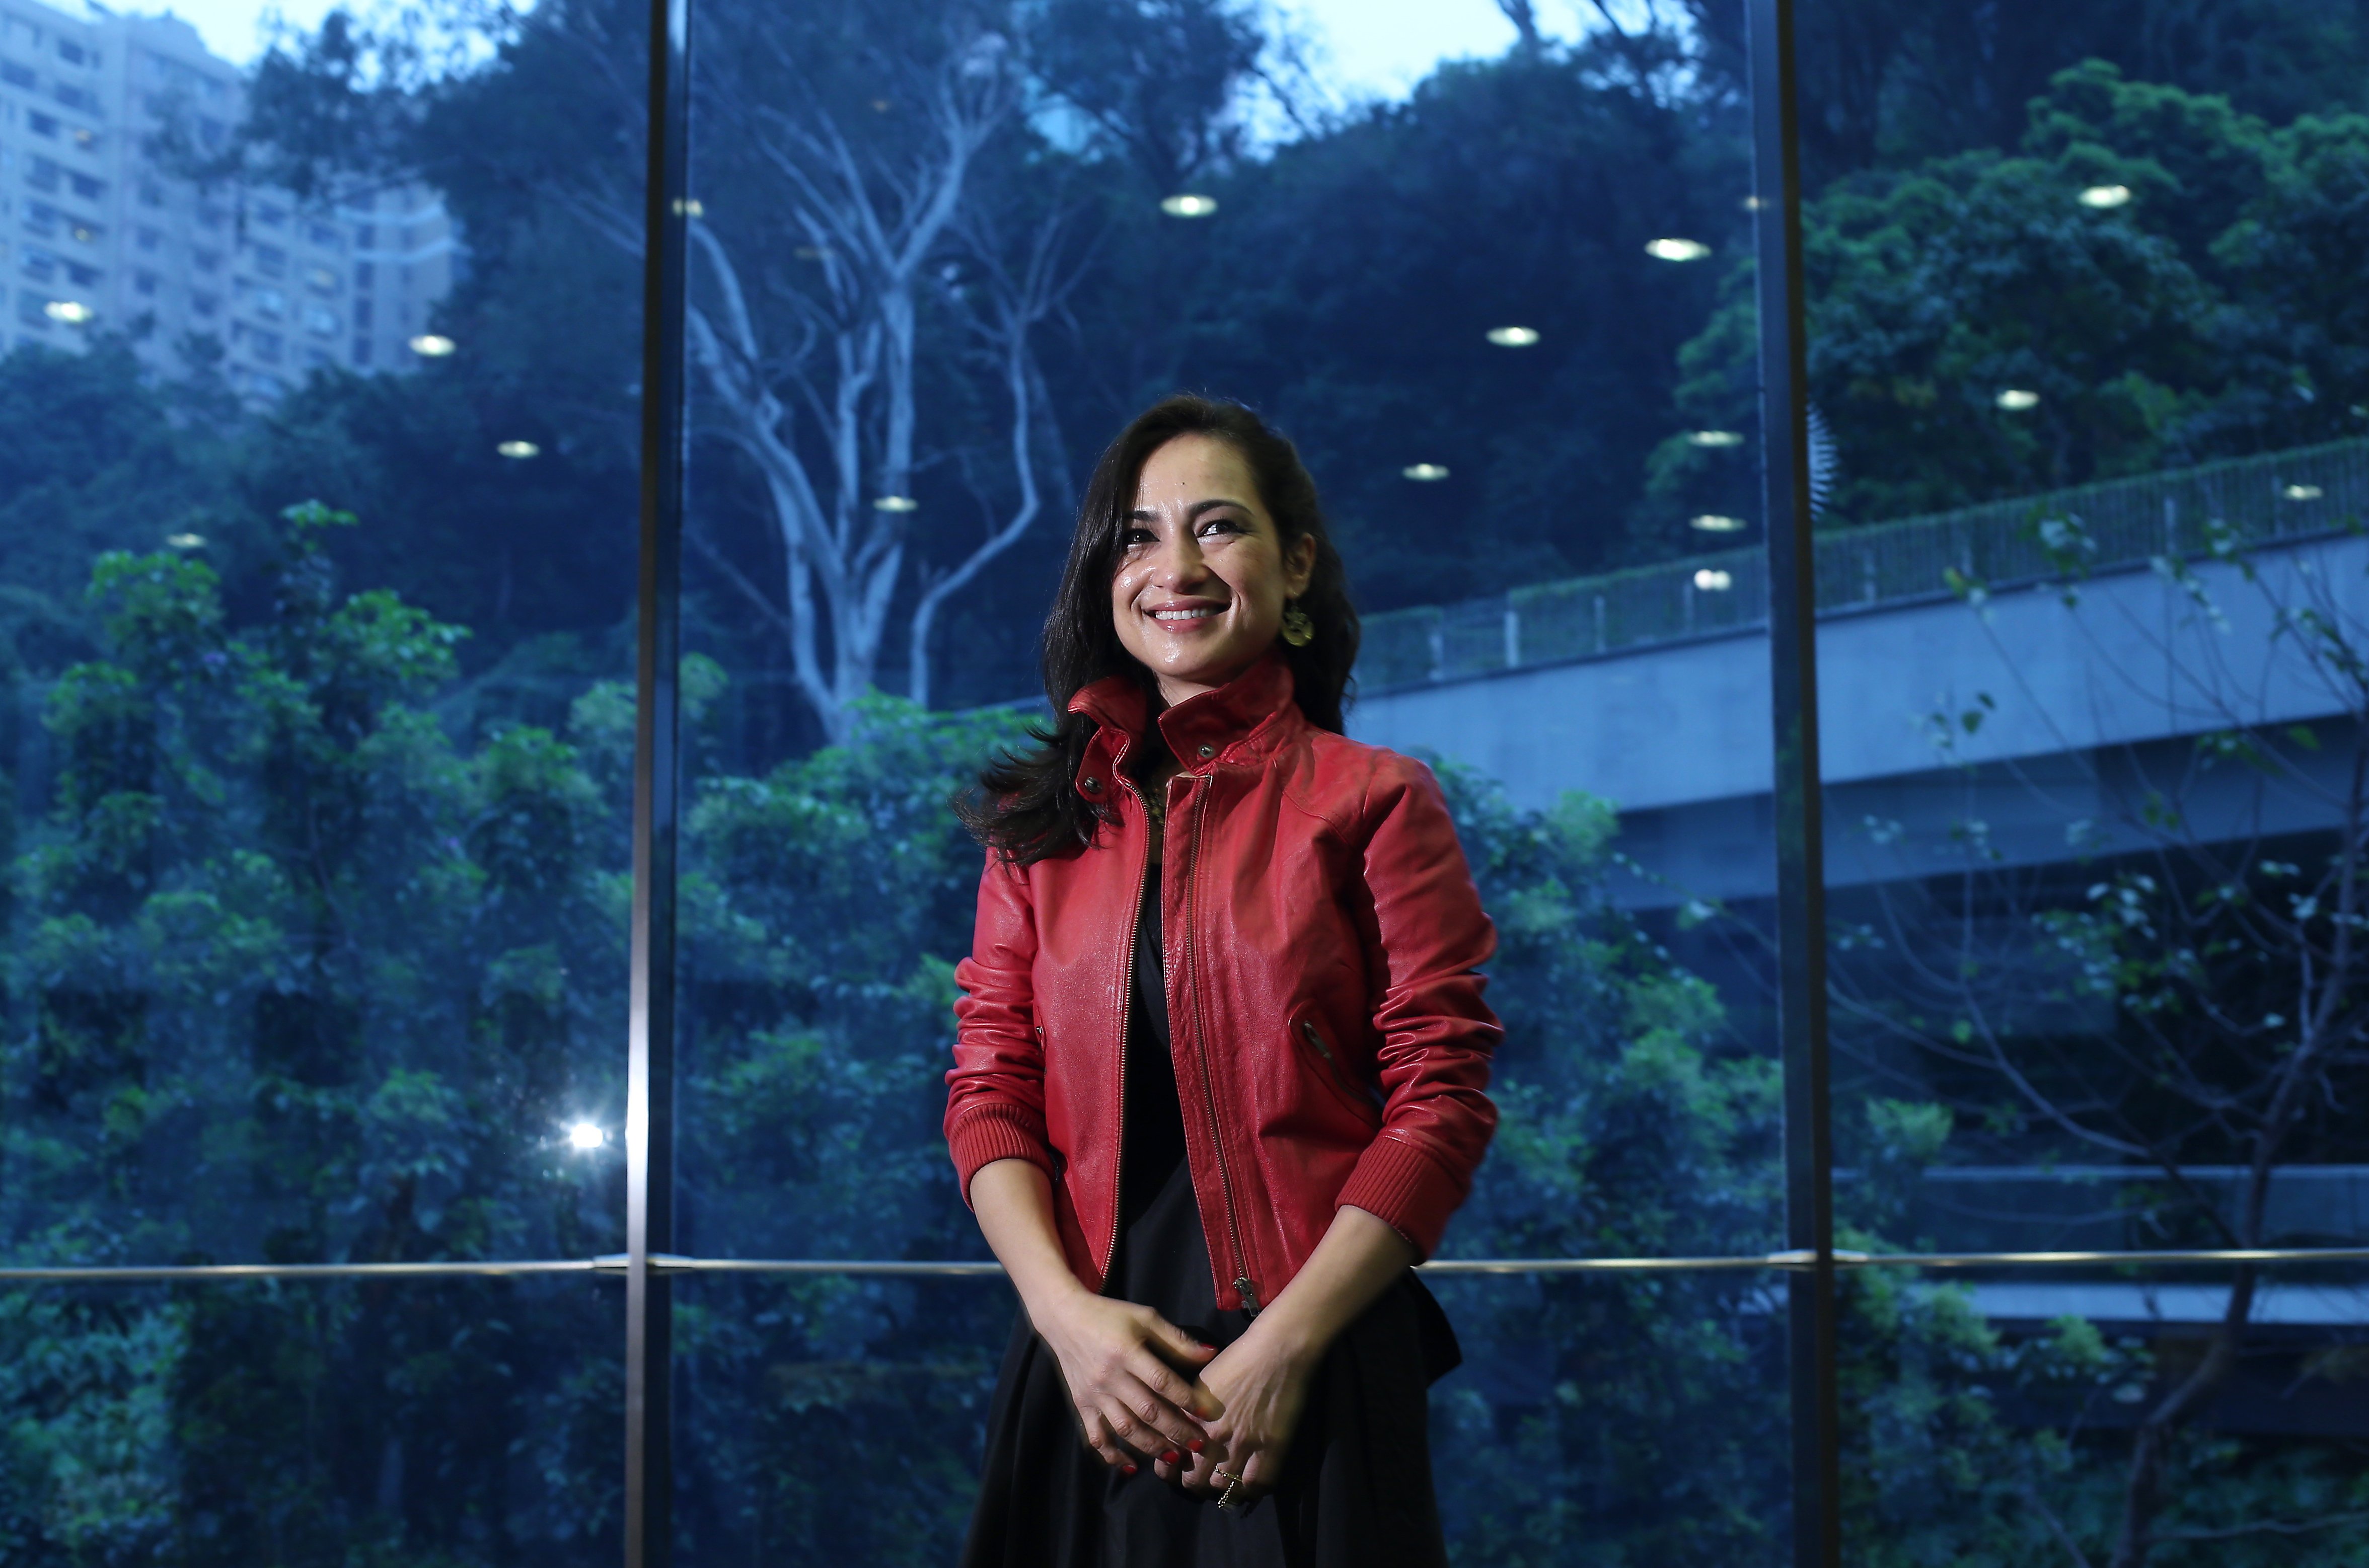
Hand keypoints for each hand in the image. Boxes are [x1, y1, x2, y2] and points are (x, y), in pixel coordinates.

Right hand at [1031, 1289, 1221, 1471]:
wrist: (1064, 1318)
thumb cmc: (1110, 1315)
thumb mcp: (1145, 1318)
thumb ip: (1177, 1340)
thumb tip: (1211, 1354)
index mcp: (1127, 1351)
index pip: (1162, 1381)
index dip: (1186, 1399)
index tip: (1207, 1413)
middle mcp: (1109, 1376)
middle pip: (1147, 1411)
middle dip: (1176, 1431)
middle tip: (1200, 1444)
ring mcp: (1093, 1393)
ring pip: (1125, 1428)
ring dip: (1152, 1446)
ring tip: (1175, 1456)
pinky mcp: (1081, 1404)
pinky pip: (1096, 1436)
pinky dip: (1112, 1455)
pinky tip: (1131, 1467)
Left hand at [1155, 1319, 1318, 1504]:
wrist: (1277, 1350)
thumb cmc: (1237, 1359)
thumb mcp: (1200, 1382)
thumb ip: (1185, 1409)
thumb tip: (1175, 1430)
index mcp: (1193, 1416)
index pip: (1173, 1456)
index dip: (1169, 1469)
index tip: (1172, 1468)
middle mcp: (1214, 1434)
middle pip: (1195, 1479)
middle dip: (1192, 1483)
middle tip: (1196, 1479)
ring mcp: (1244, 1443)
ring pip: (1222, 1486)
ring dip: (1218, 1488)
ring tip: (1220, 1483)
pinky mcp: (1271, 1447)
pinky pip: (1256, 1484)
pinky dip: (1248, 1490)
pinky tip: (1245, 1484)